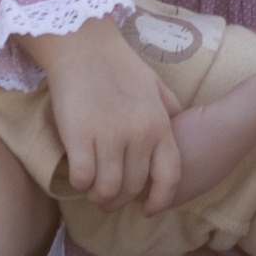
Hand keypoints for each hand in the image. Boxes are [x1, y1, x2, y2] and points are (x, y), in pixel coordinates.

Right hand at [31, 16, 184, 210]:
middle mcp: (139, 135)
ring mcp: (109, 137)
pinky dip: (80, 184)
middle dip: (120, 199)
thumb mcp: (155, 86)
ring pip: (107, 190)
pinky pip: (82, 179)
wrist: (84, 46)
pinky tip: (78, 175)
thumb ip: (168, 110)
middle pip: (133, 188)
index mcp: (160, 124)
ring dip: (98, 195)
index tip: (147, 210)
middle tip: (108, 197)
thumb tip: (177, 128)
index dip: (160, 200)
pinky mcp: (79, 137)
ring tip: (92, 189)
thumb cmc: (119, 65)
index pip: (169, 176)